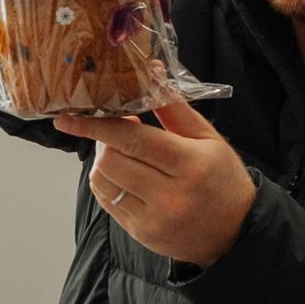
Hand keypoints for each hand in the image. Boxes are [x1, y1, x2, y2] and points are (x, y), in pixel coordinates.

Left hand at [54, 95, 255, 268]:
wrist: (236, 233)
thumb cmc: (221, 178)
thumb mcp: (208, 138)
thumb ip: (174, 107)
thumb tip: (151, 70)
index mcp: (190, 164)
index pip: (132, 139)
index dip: (97, 125)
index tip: (68, 118)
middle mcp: (171, 195)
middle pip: (110, 160)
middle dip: (103, 141)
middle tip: (117, 131)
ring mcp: (153, 218)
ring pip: (103, 181)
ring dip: (102, 161)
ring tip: (122, 154)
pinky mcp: (141, 233)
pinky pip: (106, 201)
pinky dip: (106, 182)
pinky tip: (123, 175)